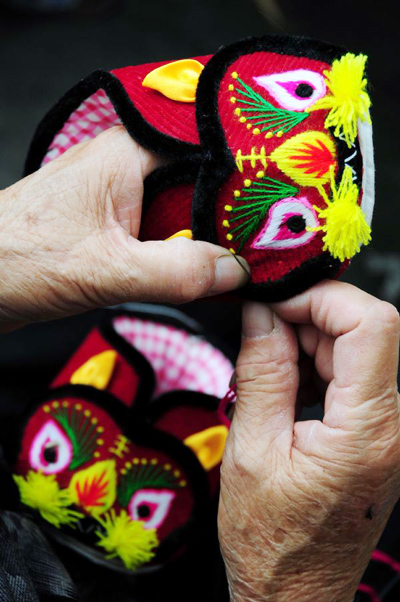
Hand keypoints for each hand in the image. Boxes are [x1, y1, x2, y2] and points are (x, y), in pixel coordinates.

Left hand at [0, 126, 247, 331]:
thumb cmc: (17, 258)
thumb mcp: (106, 269)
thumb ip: (175, 271)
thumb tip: (236, 270)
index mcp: (130, 152)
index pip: (210, 149)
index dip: (247, 177)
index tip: (278, 208)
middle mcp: (130, 165)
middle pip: (204, 182)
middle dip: (233, 214)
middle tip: (269, 243)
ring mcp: (125, 195)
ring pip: (188, 210)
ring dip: (209, 237)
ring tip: (247, 259)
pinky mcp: (120, 224)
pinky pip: (168, 231)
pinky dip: (188, 252)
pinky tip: (206, 271)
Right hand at [219, 281, 399, 601]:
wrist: (295, 591)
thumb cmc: (272, 542)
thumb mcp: (251, 451)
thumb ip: (262, 373)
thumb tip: (261, 315)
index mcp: (366, 431)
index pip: (371, 324)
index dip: (322, 299)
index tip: (276, 302)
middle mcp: (390, 426)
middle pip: (365, 330)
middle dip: (308, 318)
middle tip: (259, 334)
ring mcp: (386, 429)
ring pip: (357, 348)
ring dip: (308, 342)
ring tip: (265, 369)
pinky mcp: (374, 432)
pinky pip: (350, 374)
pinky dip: (315, 365)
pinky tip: (283, 385)